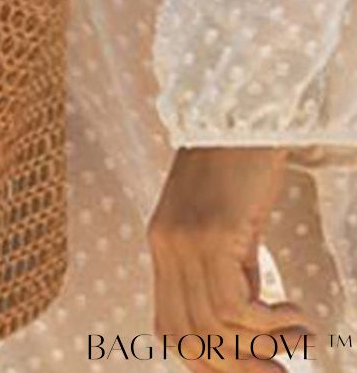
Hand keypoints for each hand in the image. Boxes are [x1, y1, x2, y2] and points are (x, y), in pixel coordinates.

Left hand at [147, 147, 313, 371]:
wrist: (241, 114)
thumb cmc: (239, 167)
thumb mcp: (224, 224)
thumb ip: (224, 268)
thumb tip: (247, 322)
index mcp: (162, 247)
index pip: (169, 329)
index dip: (206, 363)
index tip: (251, 371)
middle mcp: (165, 248)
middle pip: (189, 338)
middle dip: (237, 369)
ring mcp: (184, 241)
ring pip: (213, 328)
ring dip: (263, 348)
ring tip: (299, 339)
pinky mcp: (211, 233)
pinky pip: (235, 306)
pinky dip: (270, 323)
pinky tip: (297, 312)